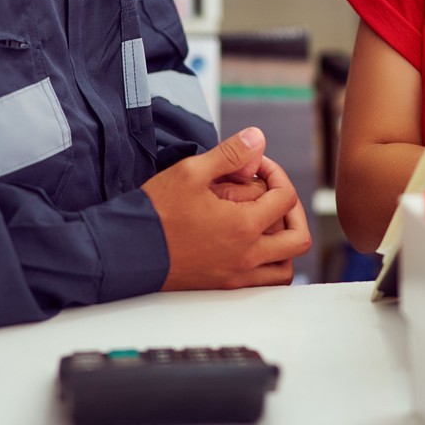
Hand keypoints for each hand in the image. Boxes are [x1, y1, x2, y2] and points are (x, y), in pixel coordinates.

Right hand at [142, 127, 312, 289]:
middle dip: (292, 211)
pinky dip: (268, 266)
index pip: (286, 197)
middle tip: (272, 195)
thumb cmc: (156, 212)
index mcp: (245, 227)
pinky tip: (252, 246)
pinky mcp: (222, 286)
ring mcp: (236, 276)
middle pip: (298, 238)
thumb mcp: (192, 171)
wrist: (126, 251)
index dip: (275, 173)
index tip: (252, 166)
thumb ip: (230, 154)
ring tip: (267, 222)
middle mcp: (247, 256)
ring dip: (284, 244)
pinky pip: (263, 284)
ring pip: (285, 269)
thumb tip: (258, 138)